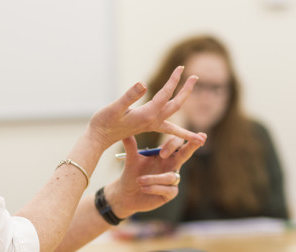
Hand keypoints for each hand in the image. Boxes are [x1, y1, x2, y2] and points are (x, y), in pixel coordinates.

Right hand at [88, 66, 204, 149]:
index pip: (165, 94)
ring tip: (196, 109)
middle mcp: (152, 121)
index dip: (173, 80)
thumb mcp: (115, 107)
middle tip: (196, 77)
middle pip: (176, 105)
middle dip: (186, 91)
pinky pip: (168, 126)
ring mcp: (150, 124)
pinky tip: (183, 127)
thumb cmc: (104, 122)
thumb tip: (143, 84)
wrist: (99, 139)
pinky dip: (179, 128)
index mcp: (147, 115)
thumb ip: (129, 96)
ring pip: (174, 117)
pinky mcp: (146, 125)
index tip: (181, 67)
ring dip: (184, 108)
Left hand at [105, 133, 206, 218]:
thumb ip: (131, 147)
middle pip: (185, 154)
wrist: (125, 195)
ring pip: (170, 177)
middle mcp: (171, 165)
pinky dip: (154, 188)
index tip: (163, 152)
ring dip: (154, 178)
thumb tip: (125, 132)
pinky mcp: (170, 194)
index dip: (173, 144)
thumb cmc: (131, 175)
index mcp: (164, 155)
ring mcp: (172, 180)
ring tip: (139, 180)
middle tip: (201, 139)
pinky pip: (167, 189)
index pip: (175, 144)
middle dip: (193, 146)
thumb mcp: (131, 161)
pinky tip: (143, 188)